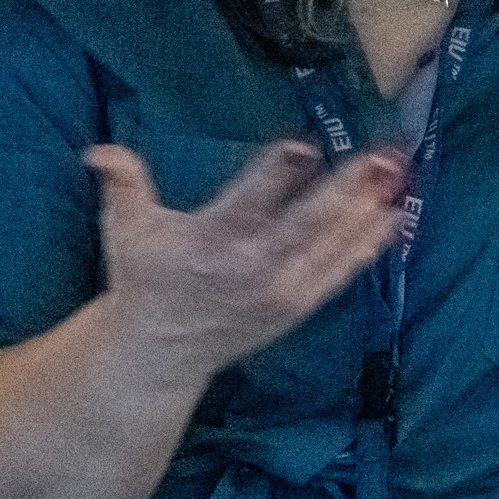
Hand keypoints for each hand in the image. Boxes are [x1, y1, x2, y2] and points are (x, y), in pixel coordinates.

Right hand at [85, 140, 401, 386]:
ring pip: (330, 245)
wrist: (161, 351)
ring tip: (399, 175)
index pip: (248, 201)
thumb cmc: (144, 278)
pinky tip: (394, 218)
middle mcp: (250, 266)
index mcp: (209, 239)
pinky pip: (339, 273)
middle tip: (379, 157)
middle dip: (345, 188)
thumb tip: (100, 151)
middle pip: (305, 222)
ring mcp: (280, 289)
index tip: (303, 146)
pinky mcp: (297, 306)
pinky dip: (367, 246)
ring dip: (367, 209)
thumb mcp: (125, 229)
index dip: (276, 174)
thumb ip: (122, 183)